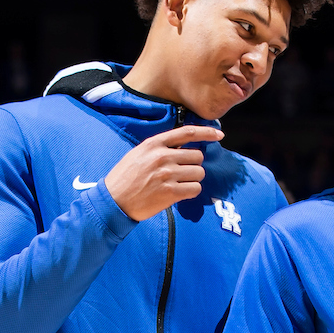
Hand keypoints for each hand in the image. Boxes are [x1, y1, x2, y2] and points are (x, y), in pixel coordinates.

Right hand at [104, 126, 222, 221]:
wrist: (114, 201)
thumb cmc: (125, 178)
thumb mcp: (139, 154)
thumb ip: (160, 148)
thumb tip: (183, 148)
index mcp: (154, 144)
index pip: (187, 132)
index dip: (207, 132)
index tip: (219, 134)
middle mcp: (162, 156)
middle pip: (197, 156)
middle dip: (193, 165)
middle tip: (180, 174)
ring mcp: (167, 175)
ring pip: (199, 173)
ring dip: (193, 179)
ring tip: (178, 184)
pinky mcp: (170, 192)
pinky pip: (195, 189)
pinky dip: (191, 192)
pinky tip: (180, 193)